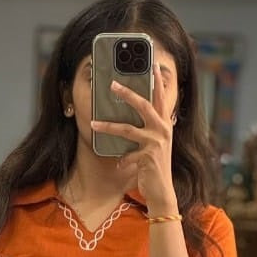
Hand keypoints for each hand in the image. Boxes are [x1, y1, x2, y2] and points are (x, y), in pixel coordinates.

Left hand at [90, 64, 178, 212]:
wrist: (162, 192)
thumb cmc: (155, 168)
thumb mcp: (153, 146)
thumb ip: (146, 132)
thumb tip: (131, 122)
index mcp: (164, 125)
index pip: (161, 98)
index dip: (158, 81)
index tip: (153, 65)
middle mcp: (162, 130)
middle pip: (144, 105)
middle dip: (127, 93)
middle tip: (112, 84)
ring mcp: (156, 143)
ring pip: (128, 129)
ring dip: (108, 125)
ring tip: (93, 122)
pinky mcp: (148, 157)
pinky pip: (127, 155)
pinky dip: (122, 160)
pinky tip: (120, 165)